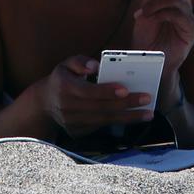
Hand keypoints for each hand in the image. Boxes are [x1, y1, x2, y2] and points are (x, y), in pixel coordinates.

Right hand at [37, 55, 155, 137]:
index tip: (125, 89)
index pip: (88, 92)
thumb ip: (80, 61)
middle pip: (101, 108)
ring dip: (128, 117)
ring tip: (148, 113)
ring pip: (104, 121)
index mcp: (65, 87)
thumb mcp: (66, 64)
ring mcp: (72, 123)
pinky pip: (101, 127)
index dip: (107, 91)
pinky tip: (134, 118)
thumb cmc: (62, 79)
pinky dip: (119, 123)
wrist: (45, 104)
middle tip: (146, 99)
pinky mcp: (78, 132)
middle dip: (126, 104)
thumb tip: (95, 65)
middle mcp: (68, 107)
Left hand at [130, 0, 193, 90]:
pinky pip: (178, 15)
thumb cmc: (146, 35)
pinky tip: (150, 20)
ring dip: (155, 4)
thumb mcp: (145, 9)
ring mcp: (189, 16)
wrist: (148, 59)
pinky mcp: (192, 31)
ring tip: (143, 14)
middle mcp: (184, 3)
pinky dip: (160, 14)